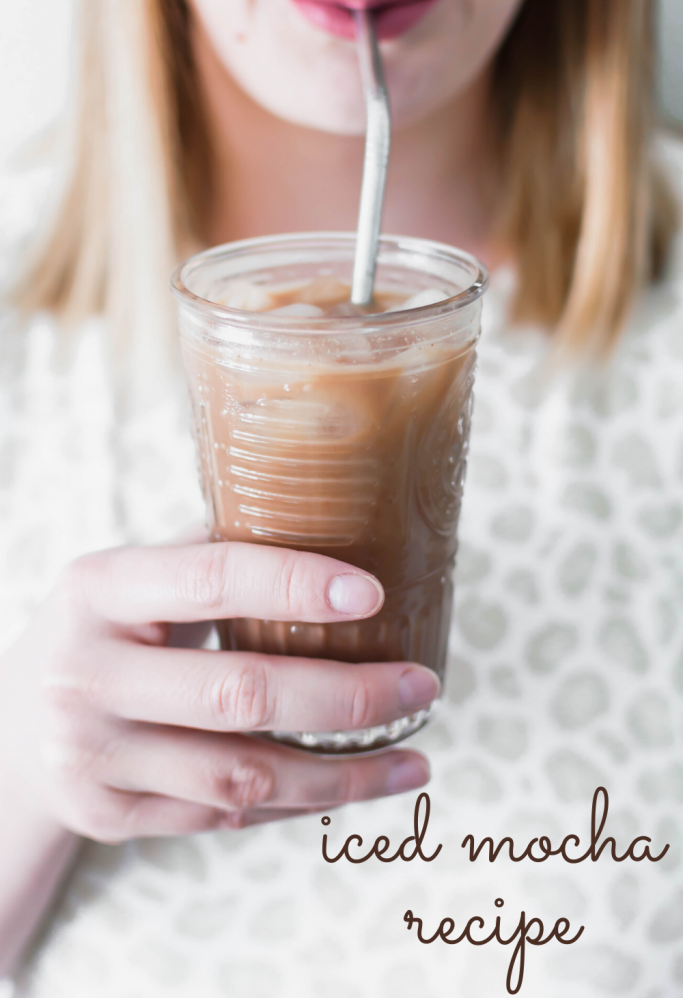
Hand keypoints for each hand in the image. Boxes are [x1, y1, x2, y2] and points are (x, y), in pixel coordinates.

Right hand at [0, 542, 437, 843]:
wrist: (12, 724)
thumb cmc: (100, 632)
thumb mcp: (127, 579)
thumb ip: (207, 559)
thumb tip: (331, 523)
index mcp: (100, 589)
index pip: (211, 577)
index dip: (296, 585)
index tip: (374, 595)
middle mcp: (88, 673)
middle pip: (240, 694)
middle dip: (347, 697)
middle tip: (423, 686)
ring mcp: (92, 754)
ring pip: (241, 778)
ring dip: (343, 774)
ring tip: (414, 761)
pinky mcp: (107, 814)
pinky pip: (223, 818)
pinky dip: (299, 804)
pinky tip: (350, 785)